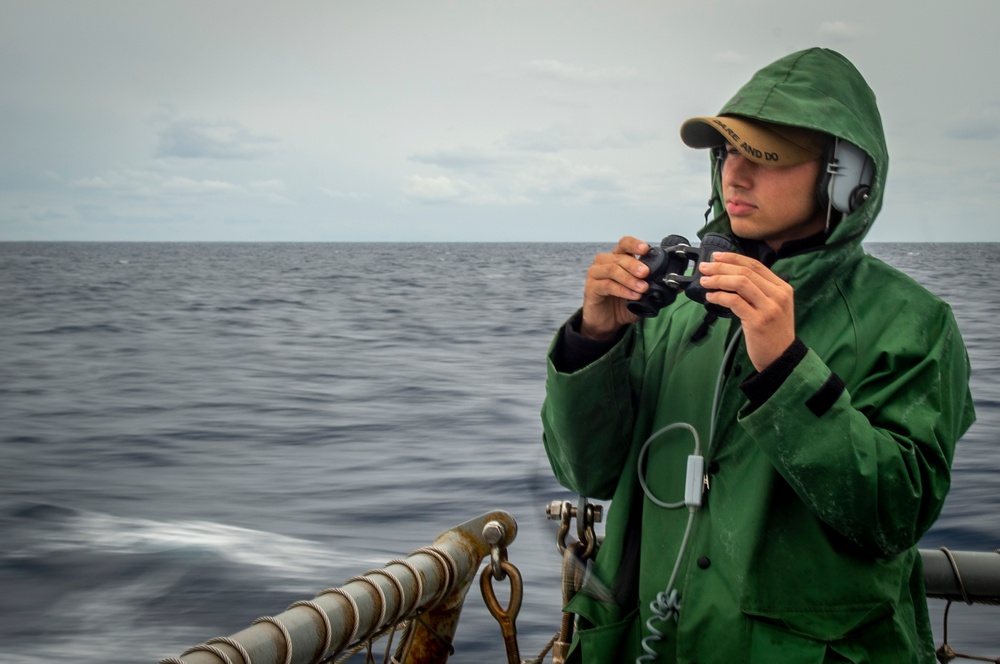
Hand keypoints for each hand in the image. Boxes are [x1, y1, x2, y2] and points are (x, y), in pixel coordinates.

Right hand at [580, 236, 650, 339]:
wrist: (607, 323)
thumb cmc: (622, 305)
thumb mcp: (642, 295)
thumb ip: (656, 288)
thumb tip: (678, 285)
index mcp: (617, 259)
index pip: (624, 244)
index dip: (634, 244)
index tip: (646, 249)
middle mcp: (605, 263)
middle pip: (619, 257)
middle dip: (635, 264)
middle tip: (646, 273)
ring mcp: (596, 274)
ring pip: (612, 269)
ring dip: (629, 278)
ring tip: (642, 288)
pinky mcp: (591, 288)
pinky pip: (607, 285)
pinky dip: (622, 290)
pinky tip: (633, 296)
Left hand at [697, 253, 795, 370]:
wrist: (782, 358)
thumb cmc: (773, 332)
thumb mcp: (773, 306)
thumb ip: (759, 291)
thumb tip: (730, 276)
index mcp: (782, 287)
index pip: (756, 265)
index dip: (733, 258)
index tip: (716, 256)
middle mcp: (778, 295)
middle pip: (746, 272)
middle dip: (721, 267)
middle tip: (704, 267)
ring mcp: (769, 308)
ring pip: (740, 283)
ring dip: (718, 280)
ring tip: (705, 281)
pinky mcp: (758, 321)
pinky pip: (734, 302)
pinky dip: (720, 297)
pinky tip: (711, 297)